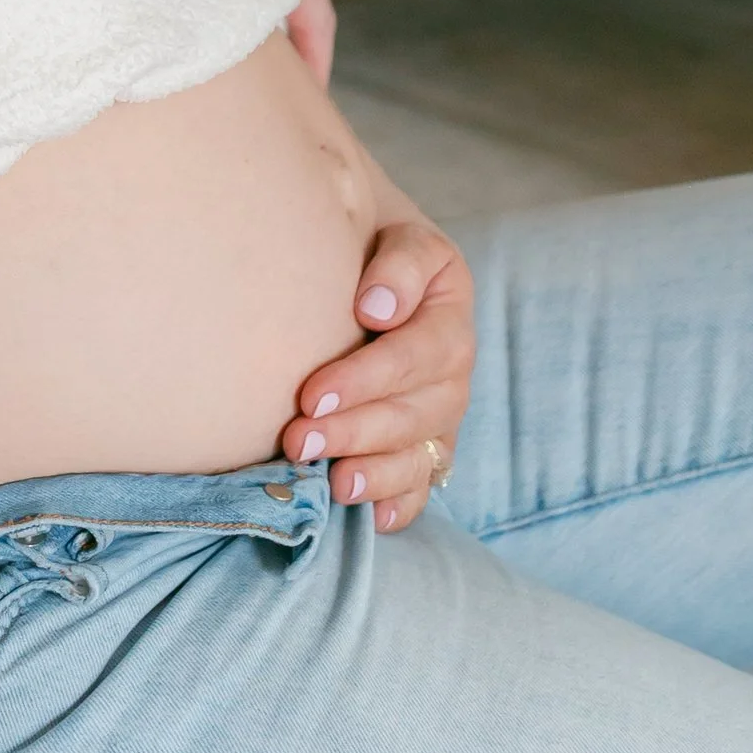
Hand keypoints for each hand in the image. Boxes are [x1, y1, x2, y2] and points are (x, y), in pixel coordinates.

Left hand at [280, 202, 473, 530]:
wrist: (372, 258)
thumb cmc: (372, 246)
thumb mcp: (397, 234)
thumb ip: (397, 264)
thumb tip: (378, 308)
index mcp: (449, 314)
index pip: (418, 353)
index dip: (367, 378)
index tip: (312, 394)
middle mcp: (453, 372)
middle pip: (414, 412)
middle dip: (357, 431)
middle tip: (299, 441)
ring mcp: (441, 414)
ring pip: (418, 454)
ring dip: (376, 473)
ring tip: (334, 484)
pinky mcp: (425, 445)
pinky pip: (422, 484)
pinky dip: (400, 505)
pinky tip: (372, 518)